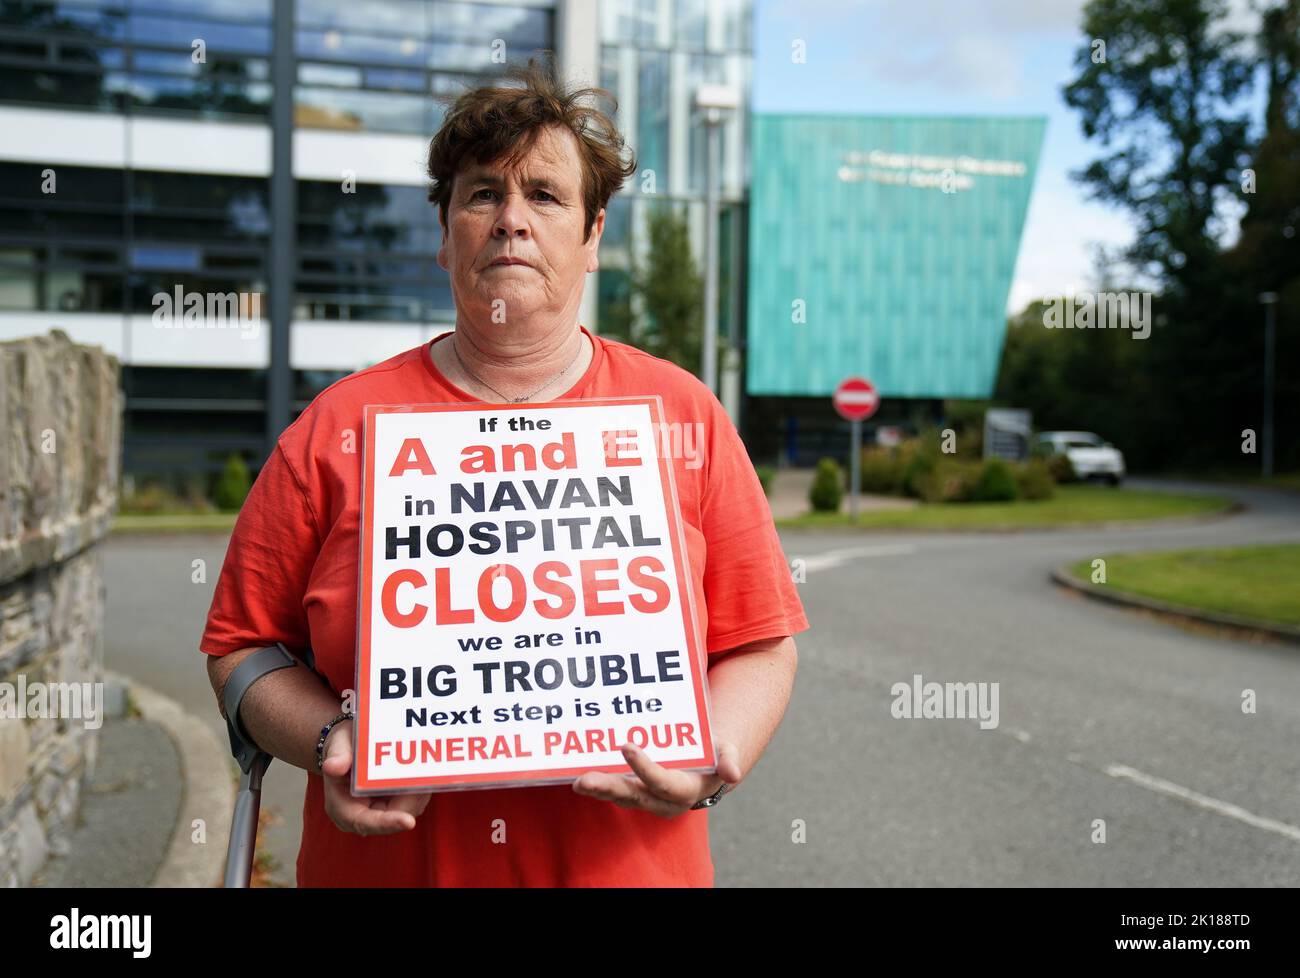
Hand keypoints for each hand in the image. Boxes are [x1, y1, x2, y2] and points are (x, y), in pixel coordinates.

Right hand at [319, 719, 430, 834]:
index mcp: (343, 810)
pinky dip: (421, 787)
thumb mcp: (337, 747)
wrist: (350, 747)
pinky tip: (426, 770)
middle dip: (411, 798)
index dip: (387, 823)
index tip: (408, 822)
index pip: (366, 823)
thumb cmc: (342, 748)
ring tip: (424, 767)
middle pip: (395, 816)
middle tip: (424, 775)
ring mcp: (382, 812)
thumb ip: (337, 756)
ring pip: (409, 809)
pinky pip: (414, 801)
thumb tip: (333, 766)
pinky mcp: (396, 805)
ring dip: (419, 791)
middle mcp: (364, 815)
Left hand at [571, 741, 742, 817]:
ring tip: (575, 782)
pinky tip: (575, 772)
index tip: (626, 745)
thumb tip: (733, 773)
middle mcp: (661, 800)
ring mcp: (645, 797)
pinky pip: (613, 788)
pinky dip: (596, 782)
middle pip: (632, 795)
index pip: (661, 782)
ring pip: (618, 795)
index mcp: (684, 790)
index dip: (644, 767)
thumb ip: (728, 760)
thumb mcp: (726, 752)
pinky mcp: (633, 791)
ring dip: (597, 789)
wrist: (705, 767)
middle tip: (582, 781)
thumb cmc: (714, 754)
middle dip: (607, 788)